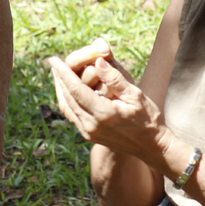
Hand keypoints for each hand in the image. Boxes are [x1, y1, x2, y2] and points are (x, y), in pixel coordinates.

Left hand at [48, 56, 167, 161]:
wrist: (151, 146)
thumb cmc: (147, 118)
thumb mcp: (135, 95)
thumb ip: (115, 78)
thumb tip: (98, 61)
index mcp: (103, 113)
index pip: (76, 89)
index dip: (63, 73)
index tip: (54, 59)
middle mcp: (91, 125)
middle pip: (67, 98)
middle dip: (59, 79)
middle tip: (53, 62)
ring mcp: (88, 132)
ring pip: (66, 108)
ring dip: (60, 90)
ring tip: (57, 74)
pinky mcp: (88, 135)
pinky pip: (71, 115)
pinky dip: (67, 100)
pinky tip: (68, 90)